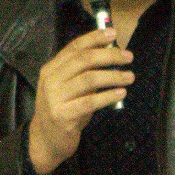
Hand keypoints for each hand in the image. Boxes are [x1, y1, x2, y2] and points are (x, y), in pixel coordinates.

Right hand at [28, 29, 133, 174]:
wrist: (45, 141)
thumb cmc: (63, 110)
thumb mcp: (68, 88)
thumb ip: (83, 73)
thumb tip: (110, 54)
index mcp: (51, 69)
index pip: (74, 47)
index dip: (95, 38)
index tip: (113, 34)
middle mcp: (51, 80)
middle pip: (84, 60)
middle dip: (109, 55)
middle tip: (128, 57)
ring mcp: (55, 98)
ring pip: (89, 79)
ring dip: (113, 76)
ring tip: (129, 77)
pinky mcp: (63, 116)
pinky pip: (90, 102)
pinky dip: (108, 96)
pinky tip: (121, 93)